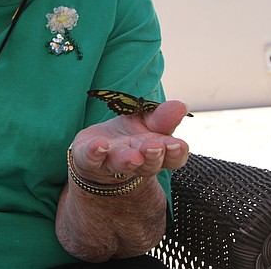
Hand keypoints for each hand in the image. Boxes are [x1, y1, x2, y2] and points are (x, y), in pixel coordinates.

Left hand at [69, 100, 189, 183]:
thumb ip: (162, 117)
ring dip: (126, 160)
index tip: (177, 144)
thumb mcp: (147, 122)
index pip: (172, 158)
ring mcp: (111, 163)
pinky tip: (98, 145)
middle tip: (153, 147)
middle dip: (152, 156)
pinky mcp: (88, 160)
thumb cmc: (129, 136)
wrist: (98, 150)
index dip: (176, 153)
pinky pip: (90, 159)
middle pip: (148, 165)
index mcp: (156, 153)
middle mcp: (136, 163)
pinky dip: (94, 153)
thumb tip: (182, 106)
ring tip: (131, 156)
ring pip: (120, 164)